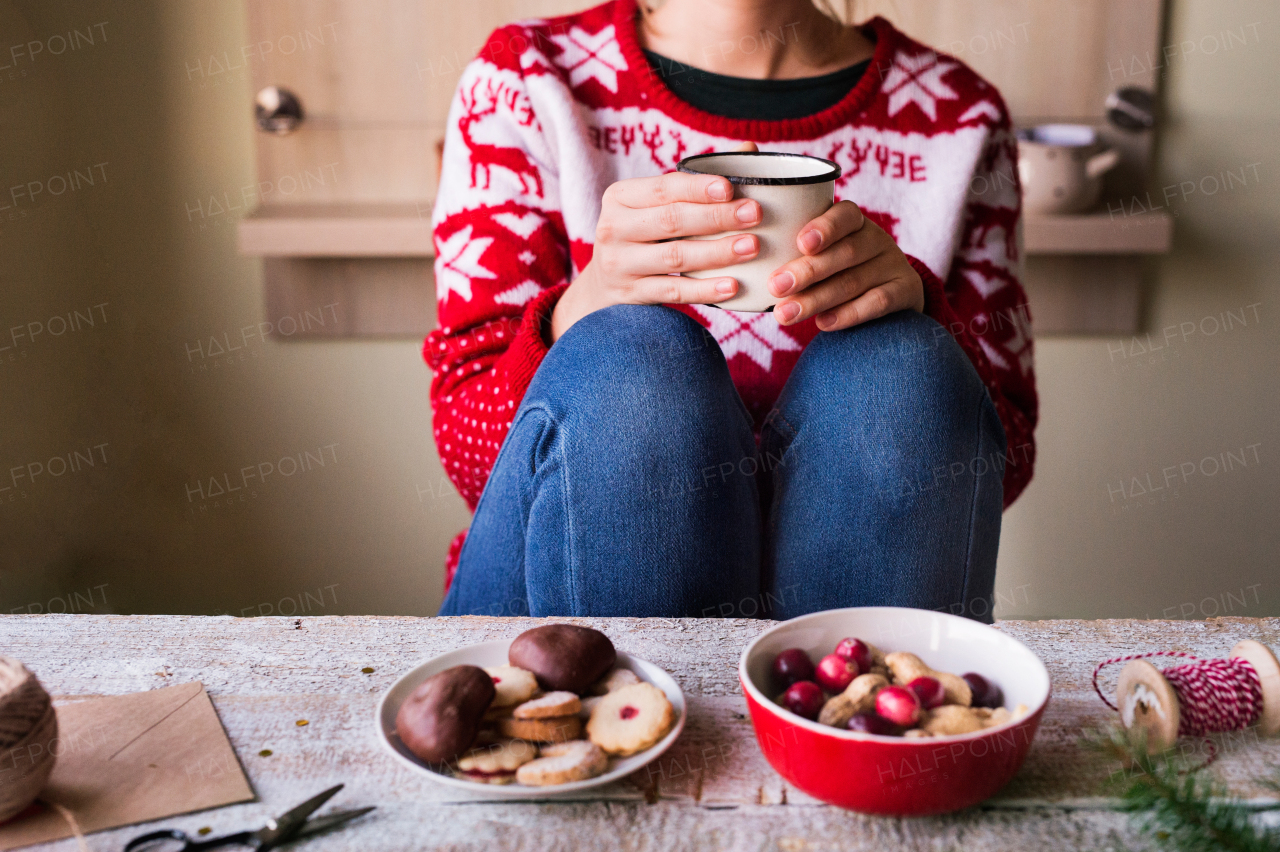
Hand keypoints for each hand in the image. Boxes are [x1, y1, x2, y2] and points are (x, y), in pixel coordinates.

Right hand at [549, 148, 761, 341]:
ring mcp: (619, 264)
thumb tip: (749, 149)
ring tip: (751, 247)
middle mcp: (613, 227)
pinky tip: (732, 286)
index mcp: (621, 197)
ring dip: (717, 252)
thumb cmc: (644, 234)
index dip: (697, 187)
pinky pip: (673, 291)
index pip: (663, 187)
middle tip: (754, 214)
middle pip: (671, 220)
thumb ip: (695, 181)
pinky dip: (704, 290)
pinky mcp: (630, 294)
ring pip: (675, 256)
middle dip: (717, 217)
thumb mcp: (655, 205)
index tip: (731, 188)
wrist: (604, 285)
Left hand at [769, 201, 923, 330]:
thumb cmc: (836, 270)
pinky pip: (878, 302)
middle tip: (775, 286)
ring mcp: (892, 264)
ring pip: (853, 281)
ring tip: (784, 315)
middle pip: (844, 252)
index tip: (800, 243)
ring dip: (816, 299)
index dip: (824, 227)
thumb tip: (748, 267)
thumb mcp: (821, 253)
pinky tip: (822, 323)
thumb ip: (794, 254)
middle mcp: (876, 238)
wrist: (890, 294)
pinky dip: (849, 314)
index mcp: (853, 221)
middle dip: (807, 271)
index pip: (844, 215)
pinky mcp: (905, 291)